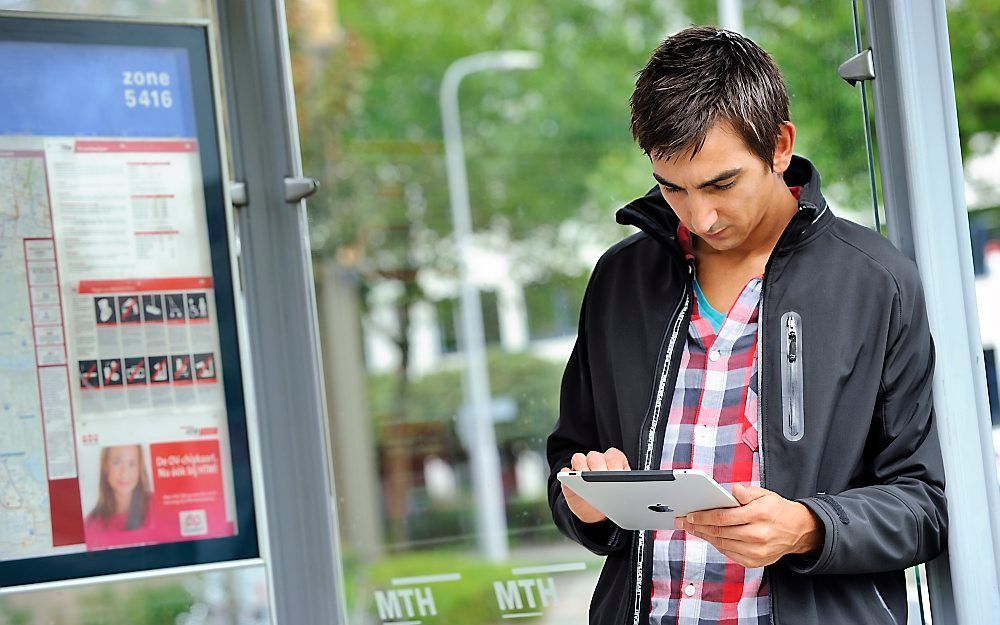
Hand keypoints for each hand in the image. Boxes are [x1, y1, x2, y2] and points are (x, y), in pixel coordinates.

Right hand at [559, 448, 630, 523]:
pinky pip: (565, 472)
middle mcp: (597, 461)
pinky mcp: (568, 477)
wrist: (598, 516)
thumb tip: (632, 486)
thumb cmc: (614, 501)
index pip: (613, 455)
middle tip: (602, 480)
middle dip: (599, 468)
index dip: (614, 465)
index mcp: (614, 462)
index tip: (617, 476)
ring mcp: (581, 467)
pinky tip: (574, 485)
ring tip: (587, 482)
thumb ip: (628, 486)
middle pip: (595, 456)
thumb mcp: (625, 493)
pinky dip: (568, 476)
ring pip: (578, 458)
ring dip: (582, 469)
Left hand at [674, 483, 823, 567]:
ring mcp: (756, 551)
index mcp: (759, 515)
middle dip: (698, 526)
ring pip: (722, 544)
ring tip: (693, 528)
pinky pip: (729, 553)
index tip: (690, 514)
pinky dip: (717, 544)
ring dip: (704, 536)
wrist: (798, 531)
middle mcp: (757, 535)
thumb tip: (734, 489)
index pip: (723, 517)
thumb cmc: (777, 510)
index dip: (703, 516)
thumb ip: (746, 493)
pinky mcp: (755, 561)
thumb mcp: (764, 495)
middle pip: (719, 532)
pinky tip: (709, 537)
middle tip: (684, 521)